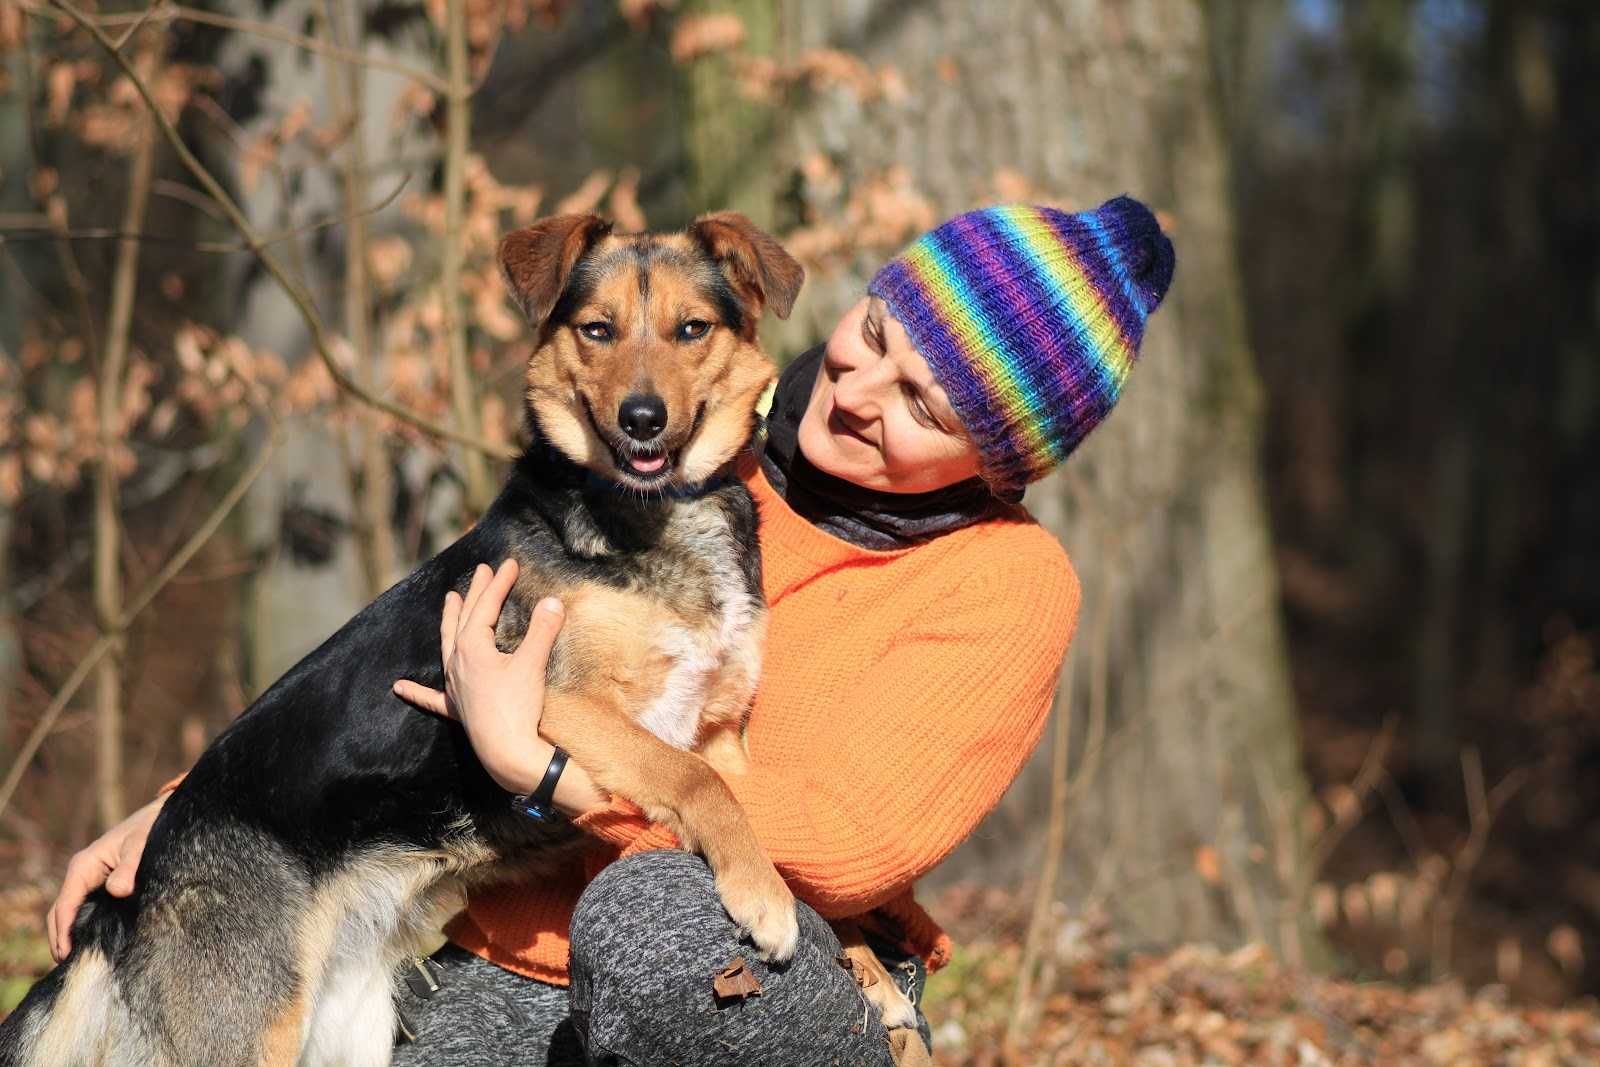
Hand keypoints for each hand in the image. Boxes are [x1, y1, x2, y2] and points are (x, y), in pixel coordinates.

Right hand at [46, 793, 164, 961]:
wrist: (161, 814)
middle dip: (61, 939)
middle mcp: (81, 873)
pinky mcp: (101, 884)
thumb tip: (118, 890)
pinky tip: (91, 944)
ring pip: (70, 913)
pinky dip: (81, 927)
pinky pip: (84, 909)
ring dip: (69, 935)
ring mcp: (89, 880)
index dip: (64, 932)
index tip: (67, 955)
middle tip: (71, 966)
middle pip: (60, 913)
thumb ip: (130, 867)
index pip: (65, 905)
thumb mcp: (141, 844)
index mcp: (84, 865)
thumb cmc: (150, 828)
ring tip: (78, 962)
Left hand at [393, 560, 566, 794]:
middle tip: (480, 571)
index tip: (509, 564)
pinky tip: (399, 687)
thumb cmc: (518, 707)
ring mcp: (454, 686)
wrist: (507, 751)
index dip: (498, 583)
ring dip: (448, 622)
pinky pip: (431, 697)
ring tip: (449, 601)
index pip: (486, 606)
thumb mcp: (533, 664)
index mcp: (472, 647)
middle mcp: (457, 662)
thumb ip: (542, 631)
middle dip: (474, 593)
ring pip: (446, 646)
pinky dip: (416, 691)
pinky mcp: (457, 709)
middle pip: (464, 619)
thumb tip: (552, 601)